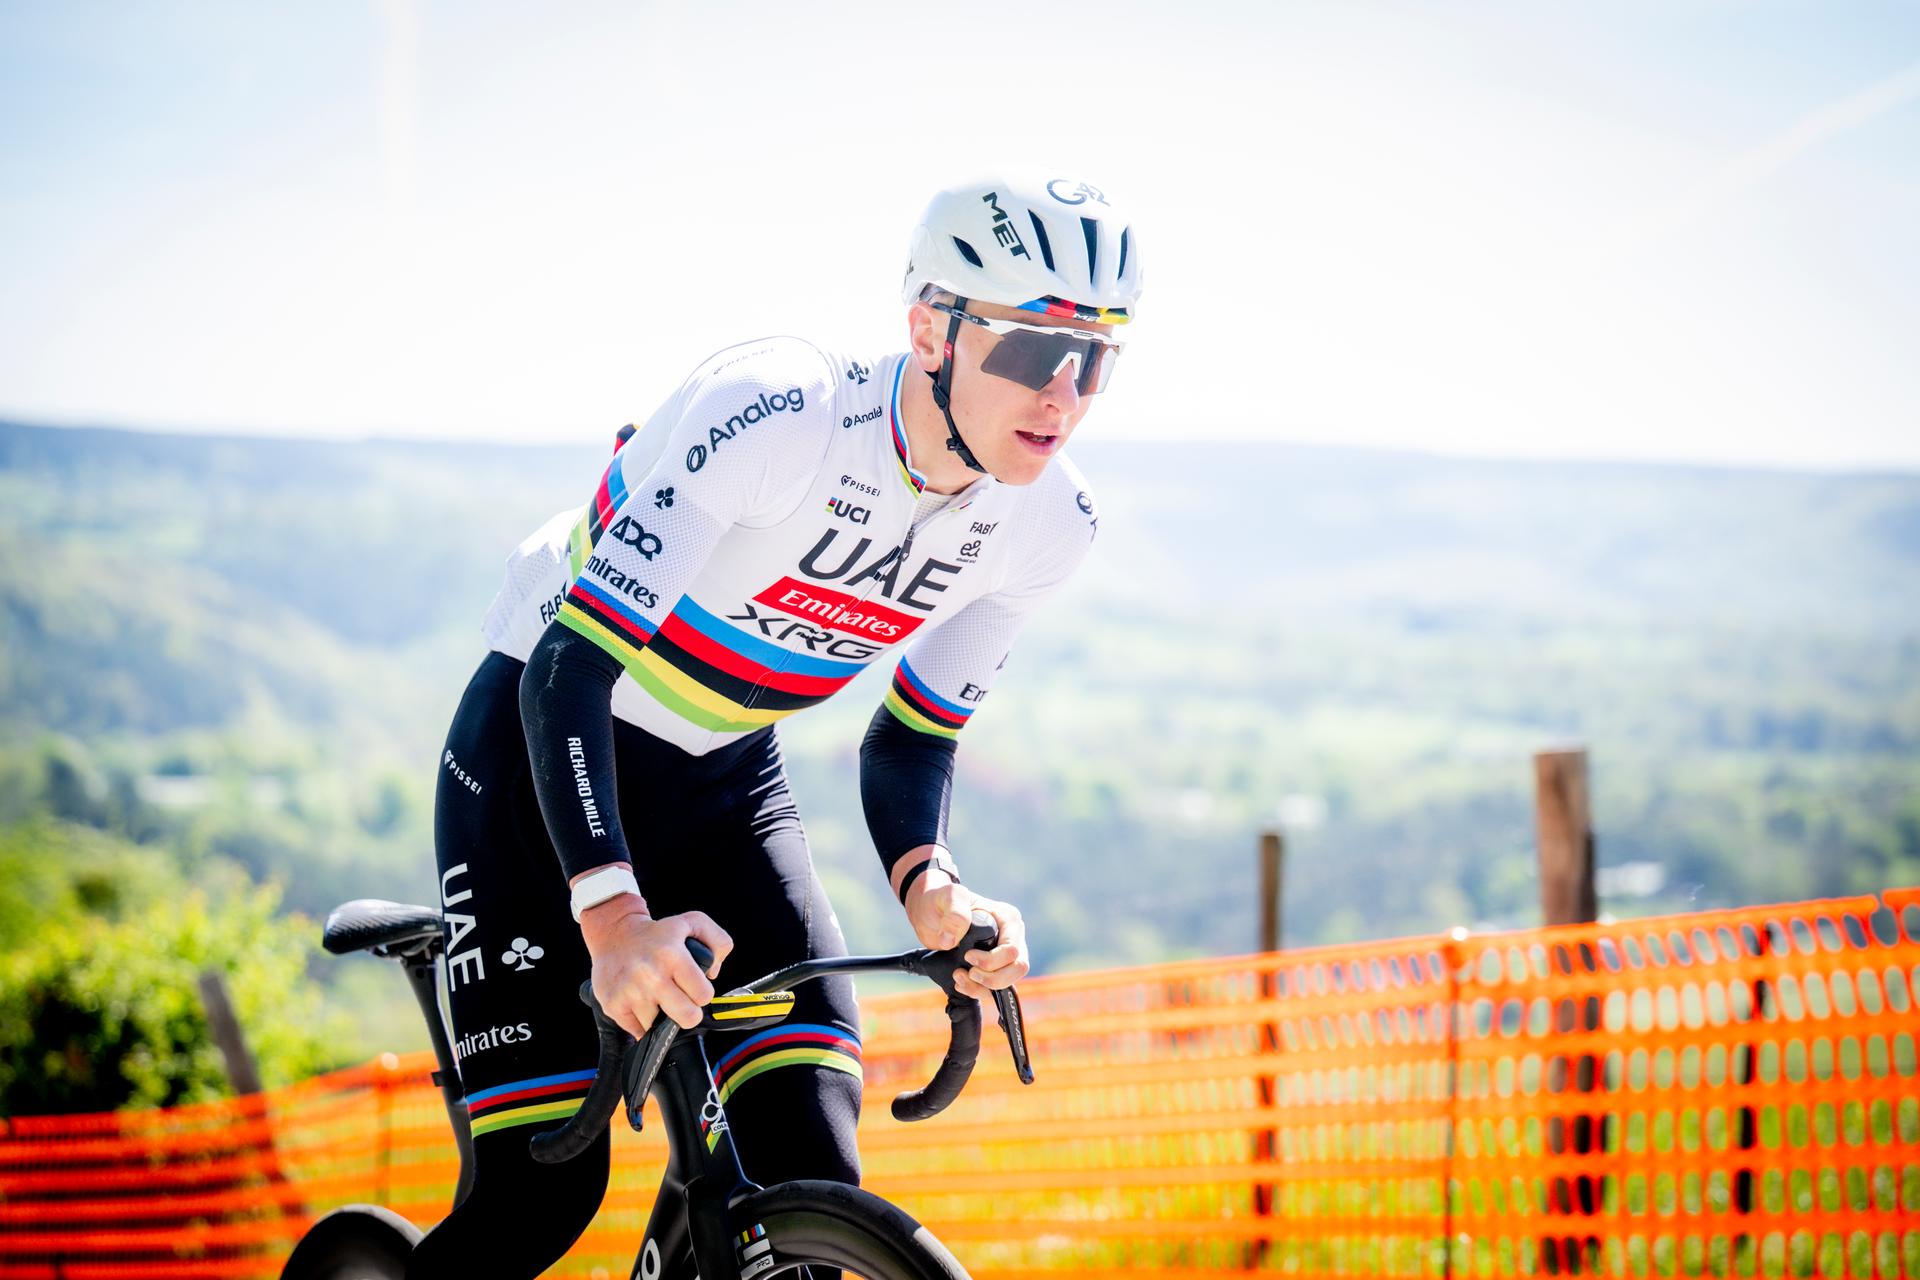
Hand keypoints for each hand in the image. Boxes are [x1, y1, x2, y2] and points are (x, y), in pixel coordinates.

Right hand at [577, 899, 732, 1037]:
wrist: (615, 934)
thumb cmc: (656, 933)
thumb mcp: (693, 922)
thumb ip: (719, 943)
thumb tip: (712, 974)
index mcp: (673, 955)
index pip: (703, 995)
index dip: (702, 993)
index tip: (693, 987)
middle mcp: (651, 975)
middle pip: (687, 1018)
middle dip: (688, 1012)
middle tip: (680, 999)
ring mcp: (630, 992)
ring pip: (660, 1027)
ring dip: (661, 1016)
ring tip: (656, 995)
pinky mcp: (613, 1004)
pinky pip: (638, 1031)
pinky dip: (642, 1022)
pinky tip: (641, 1002)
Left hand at [904, 873, 1028, 1001]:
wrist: (929, 911)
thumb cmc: (942, 899)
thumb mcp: (948, 897)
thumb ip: (955, 914)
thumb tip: (951, 941)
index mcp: (1007, 919)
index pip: (1013, 949)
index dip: (992, 960)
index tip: (967, 956)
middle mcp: (1010, 937)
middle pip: (1018, 968)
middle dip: (993, 978)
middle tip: (969, 972)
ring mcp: (1002, 954)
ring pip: (1008, 982)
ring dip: (983, 987)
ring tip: (958, 976)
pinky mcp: (991, 968)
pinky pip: (993, 988)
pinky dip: (977, 990)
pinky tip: (959, 983)